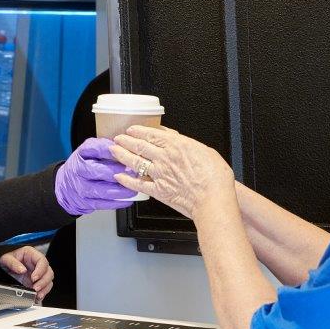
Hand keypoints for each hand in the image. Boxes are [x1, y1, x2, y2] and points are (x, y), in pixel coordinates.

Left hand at [0, 246, 53, 301]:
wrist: (2, 267)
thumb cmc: (6, 259)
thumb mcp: (6, 258)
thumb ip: (13, 263)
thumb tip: (22, 270)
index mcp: (31, 255)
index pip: (42, 260)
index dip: (40, 270)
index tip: (34, 278)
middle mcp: (37, 264)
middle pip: (48, 272)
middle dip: (44, 282)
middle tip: (35, 288)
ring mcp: (38, 274)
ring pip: (48, 281)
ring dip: (44, 289)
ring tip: (37, 295)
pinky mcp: (36, 283)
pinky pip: (44, 289)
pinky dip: (41, 294)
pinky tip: (36, 298)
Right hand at [53, 137, 136, 215]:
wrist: (65, 186)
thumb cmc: (82, 166)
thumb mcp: (89, 151)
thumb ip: (104, 147)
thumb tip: (124, 147)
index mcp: (81, 154)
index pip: (95, 149)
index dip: (111, 150)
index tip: (125, 150)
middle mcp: (79, 170)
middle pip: (98, 171)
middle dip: (117, 172)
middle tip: (133, 172)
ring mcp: (81, 188)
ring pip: (102, 190)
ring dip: (120, 190)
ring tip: (133, 188)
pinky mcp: (86, 202)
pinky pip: (103, 204)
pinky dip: (118, 203)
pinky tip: (128, 200)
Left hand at [110, 126, 234, 218]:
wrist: (213, 199)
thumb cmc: (215, 177)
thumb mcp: (205, 150)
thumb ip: (187, 143)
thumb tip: (175, 137)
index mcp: (176, 146)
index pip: (151, 134)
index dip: (138, 131)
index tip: (131, 129)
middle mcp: (164, 158)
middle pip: (139, 146)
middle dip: (125, 141)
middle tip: (117, 138)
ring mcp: (159, 174)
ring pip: (135, 161)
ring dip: (122, 155)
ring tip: (114, 151)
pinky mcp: (158, 191)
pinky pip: (138, 184)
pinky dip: (126, 180)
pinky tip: (119, 176)